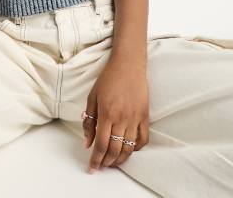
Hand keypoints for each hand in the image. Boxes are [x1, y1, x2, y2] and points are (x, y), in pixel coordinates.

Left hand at [82, 56, 149, 171]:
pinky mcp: (145, 116)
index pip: (101, 144)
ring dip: (120, 159)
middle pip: (115, 150)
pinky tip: (128, 150)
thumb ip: (89, 122)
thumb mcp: (92, 97)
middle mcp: (122, 118)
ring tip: (112, 162)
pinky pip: (143, 139)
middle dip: (106, 162)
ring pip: (129, 148)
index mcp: (107, 113)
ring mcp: (135, 118)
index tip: (92, 168)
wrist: (128, 65)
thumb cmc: (108, 79)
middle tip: (101, 165)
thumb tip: (87, 143)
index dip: (96, 159)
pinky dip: (136, 149)